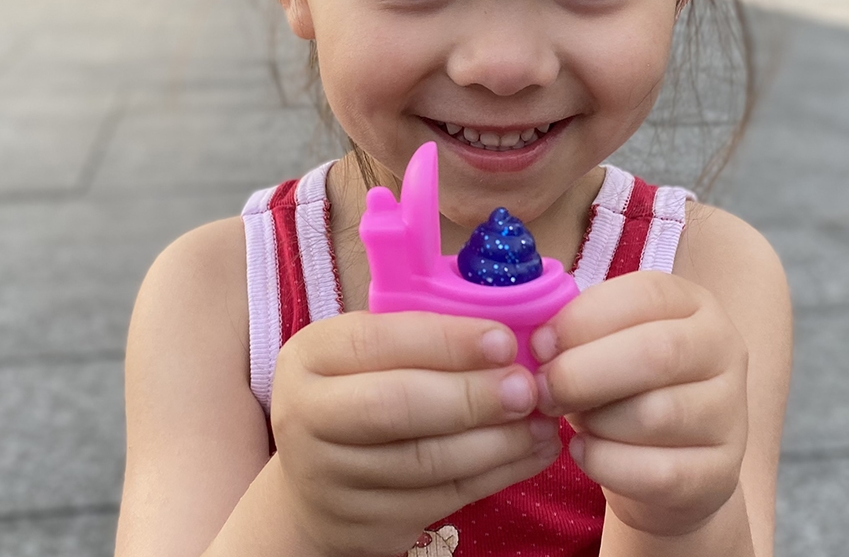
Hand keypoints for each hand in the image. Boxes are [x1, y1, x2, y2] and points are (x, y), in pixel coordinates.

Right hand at [270, 311, 561, 556]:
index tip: (503, 341)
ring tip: (542, 420)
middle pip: (397, 406)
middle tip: (527, 388)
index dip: (445, 341)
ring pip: (426, 461)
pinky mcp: (365, 525)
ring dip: (497, 441)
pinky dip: (498, 473)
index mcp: (310, 356)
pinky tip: (533, 451)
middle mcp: (306, 416)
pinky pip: (444, 498)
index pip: (376, 341)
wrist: (313, 481)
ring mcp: (331, 479)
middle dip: (472, 395)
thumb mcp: (369, 350)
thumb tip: (507, 323)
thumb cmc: (360, 388)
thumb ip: (422, 333)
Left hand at [531, 271, 748, 537]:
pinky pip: (659, 473)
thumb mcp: (606, 341)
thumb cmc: (622, 384)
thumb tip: (535, 340)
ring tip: (573, 420)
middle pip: (655, 354)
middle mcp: (723, 351)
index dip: (583, 319)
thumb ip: (577, 329)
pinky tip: (584, 452)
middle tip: (540, 389)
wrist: (666, 460)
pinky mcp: (721, 474)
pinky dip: (606, 464)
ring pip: (656, 415)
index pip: (643, 296)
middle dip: (583, 372)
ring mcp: (730, 414)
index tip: (539, 344)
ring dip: (595, 420)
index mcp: (693, 304)